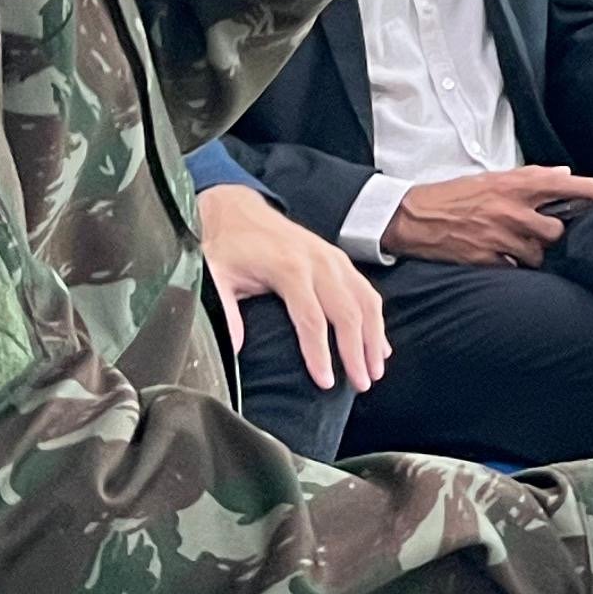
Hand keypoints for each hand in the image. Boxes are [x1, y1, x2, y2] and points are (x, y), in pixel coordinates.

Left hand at [195, 181, 388, 392]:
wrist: (237, 210)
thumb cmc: (226, 246)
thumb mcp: (214, 275)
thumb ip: (223, 310)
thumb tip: (233, 348)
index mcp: (289, 267)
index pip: (312, 318)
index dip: (320, 353)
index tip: (326, 383)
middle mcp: (318, 261)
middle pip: (347, 312)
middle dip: (357, 352)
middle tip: (361, 384)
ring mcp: (333, 258)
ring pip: (365, 300)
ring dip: (374, 337)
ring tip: (375, 370)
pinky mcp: (338, 259)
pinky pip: (366, 290)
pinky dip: (376, 318)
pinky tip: (378, 343)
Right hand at [381, 167, 592, 265]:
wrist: (415, 217)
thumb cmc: (455, 195)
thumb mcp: (491, 177)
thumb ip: (529, 177)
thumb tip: (563, 175)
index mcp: (514, 185)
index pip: (563, 185)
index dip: (592, 191)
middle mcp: (511, 210)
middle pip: (557, 230)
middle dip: (558, 235)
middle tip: (550, 234)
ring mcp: (500, 237)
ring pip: (539, 253)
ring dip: (537, 253)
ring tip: (522, 247)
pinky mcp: (487, 259)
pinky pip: (516, 268)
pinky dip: (516, 266)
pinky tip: (505, 258)